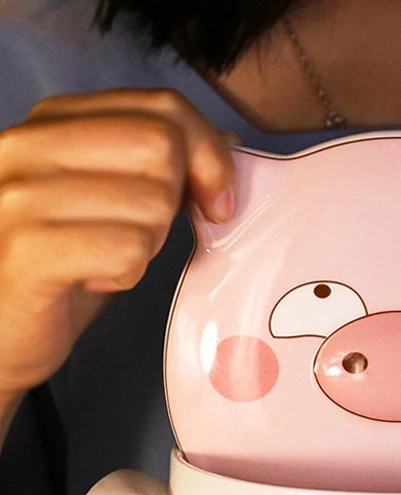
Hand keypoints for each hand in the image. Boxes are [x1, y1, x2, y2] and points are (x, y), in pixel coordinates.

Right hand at [0, 88, 235, 401]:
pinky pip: (128, 250)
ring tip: (105, 258)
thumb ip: (160, 165)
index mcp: (54, 122)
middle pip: (162, 147)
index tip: (216, 202)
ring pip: (151, 202)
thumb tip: (227, 141)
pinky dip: (126, 273)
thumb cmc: (66, 267)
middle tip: (142, 236)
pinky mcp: (28, 251)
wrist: (1, 329)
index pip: (163, 107)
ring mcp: (21, 197)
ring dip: (147, 244)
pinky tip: (93, 280)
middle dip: (174, 203)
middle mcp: (28, 146)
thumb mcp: (115, 203)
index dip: (209, 156)